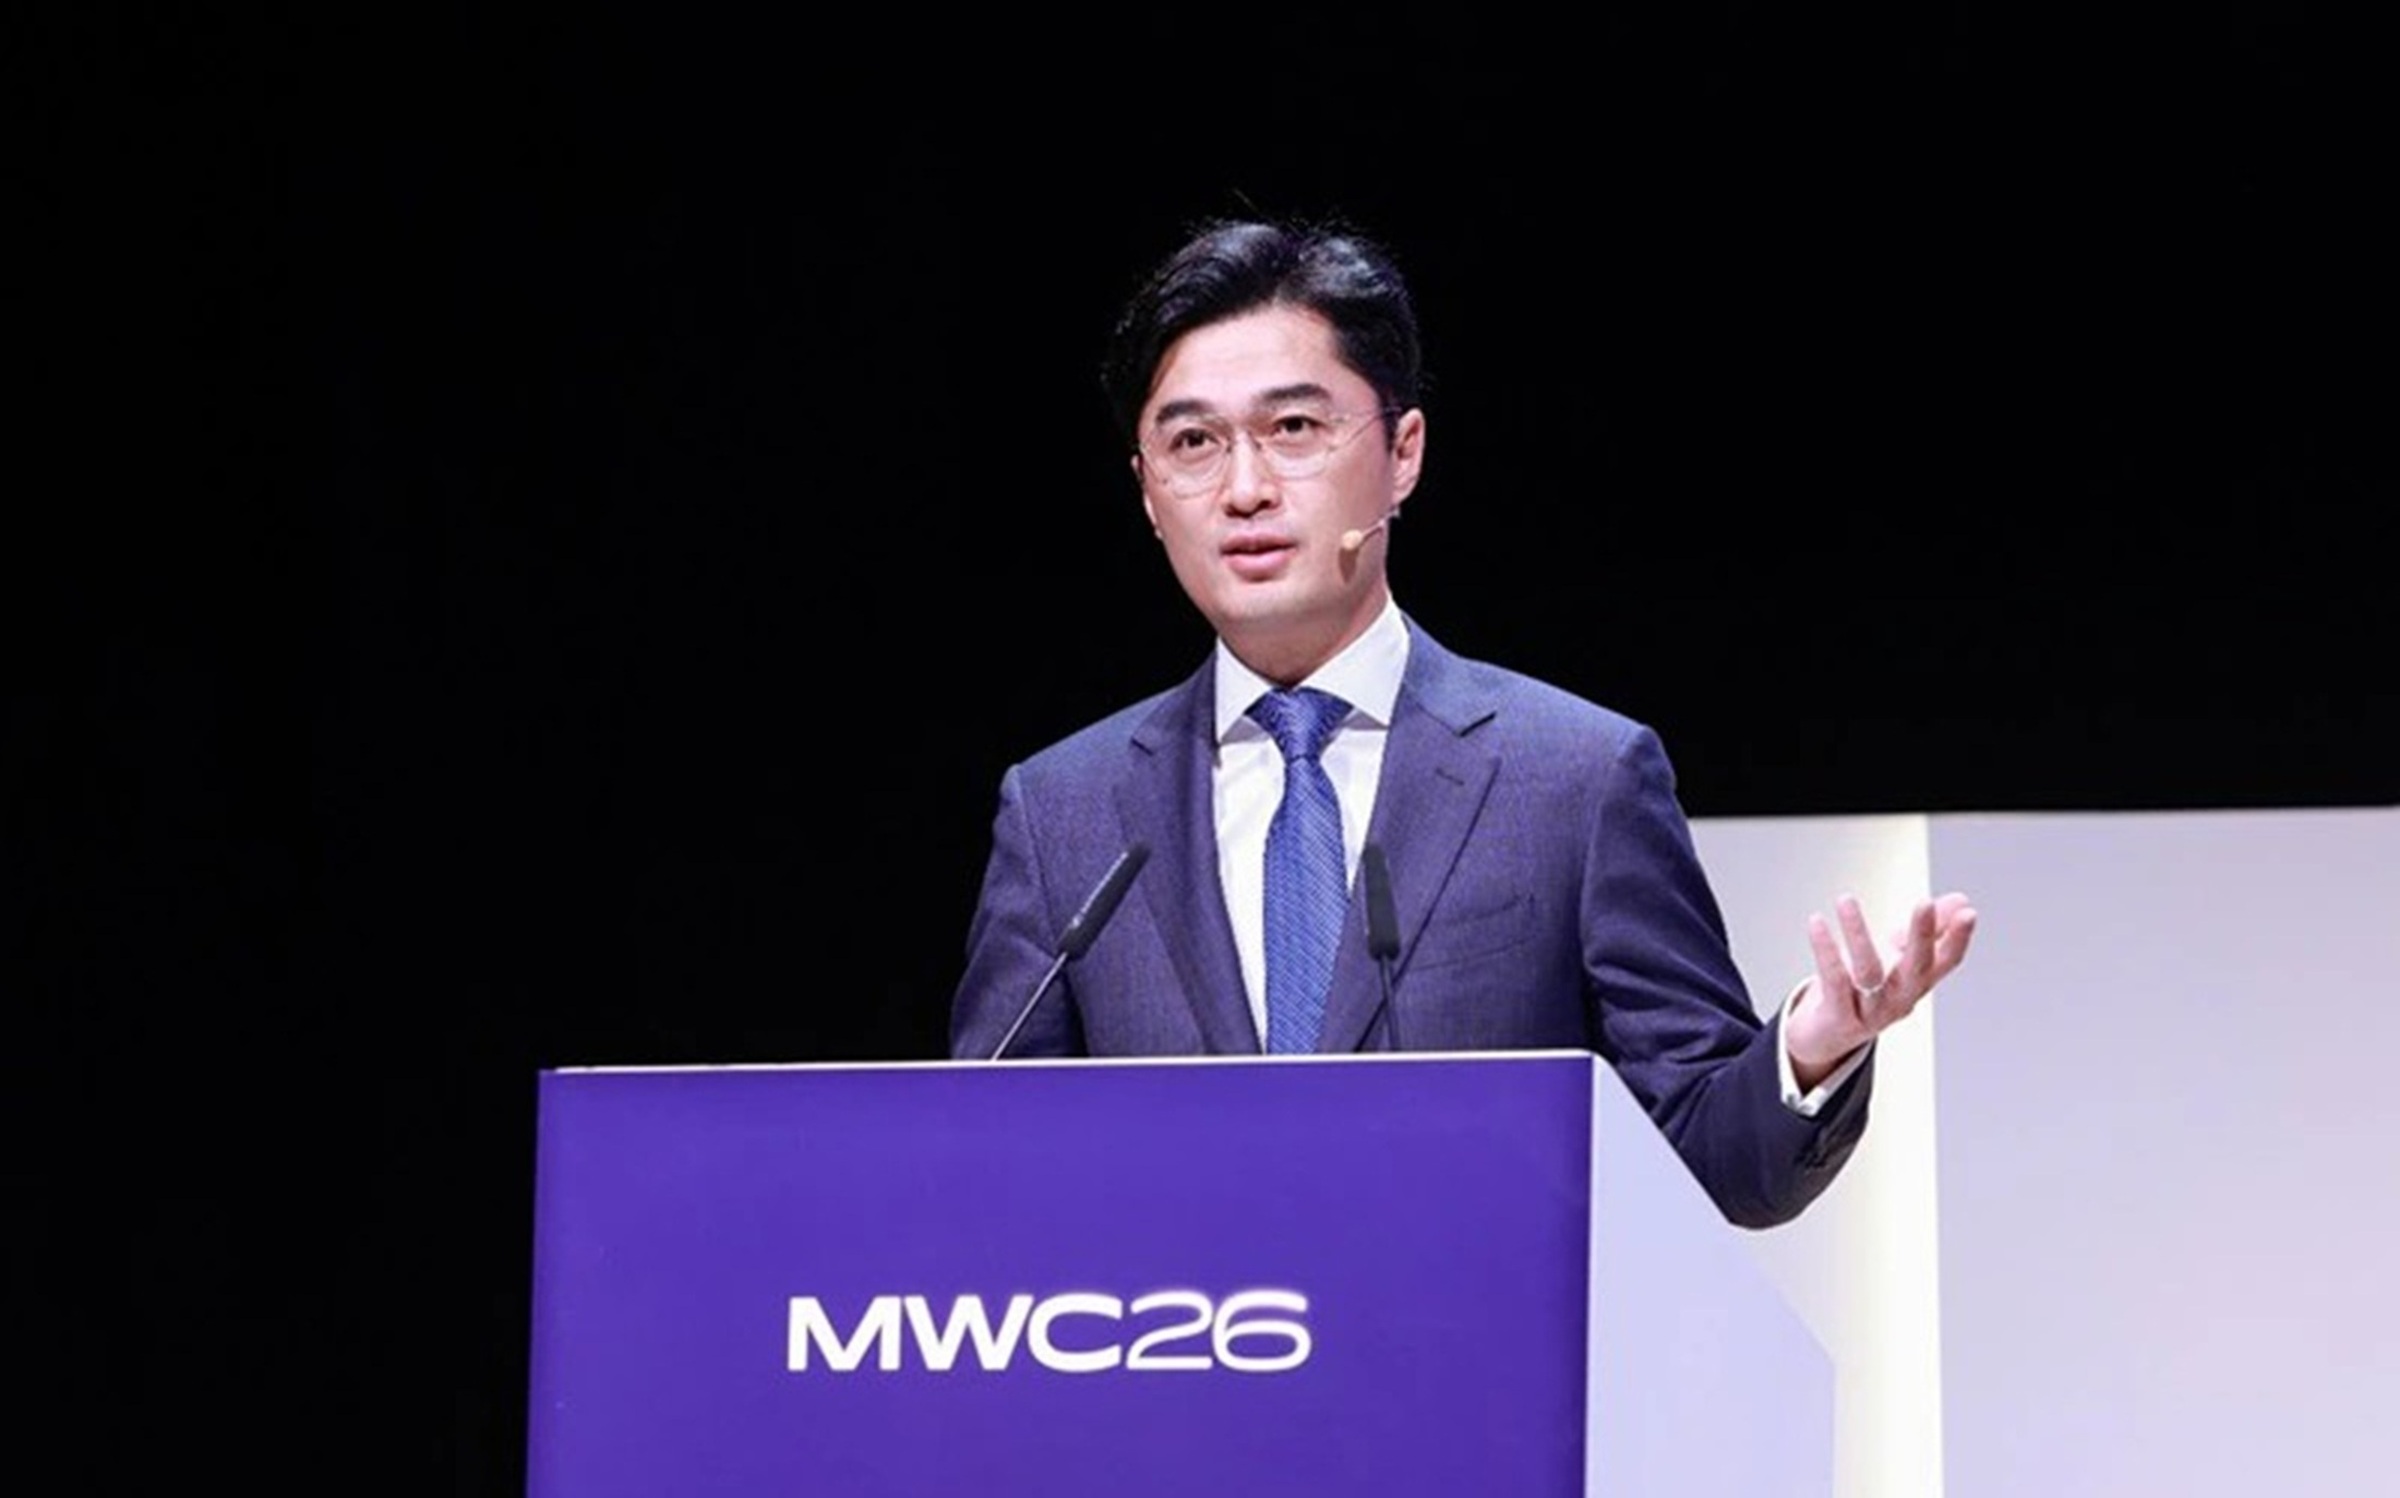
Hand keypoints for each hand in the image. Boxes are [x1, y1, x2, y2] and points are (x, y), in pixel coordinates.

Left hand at [1785, 891, 1978, 1087]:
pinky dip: (1825, 950)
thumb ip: (1930, 930)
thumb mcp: (1899, 958)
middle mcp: (1900, 999)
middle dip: (1922, 936)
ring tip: (1845, 900)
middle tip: (1925, 903)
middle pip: (1917, 968)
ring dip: (1857, 933)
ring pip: (1869, 971)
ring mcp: (1870, 1012)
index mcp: (1917, 983)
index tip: (1968, 913)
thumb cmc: (1865, 991)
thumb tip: (1961, 901)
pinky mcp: (1838, 1016)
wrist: (1826, 1037)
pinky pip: (1833, 980)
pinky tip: (1817, 922)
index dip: (1958, 940)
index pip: (1946, 962)